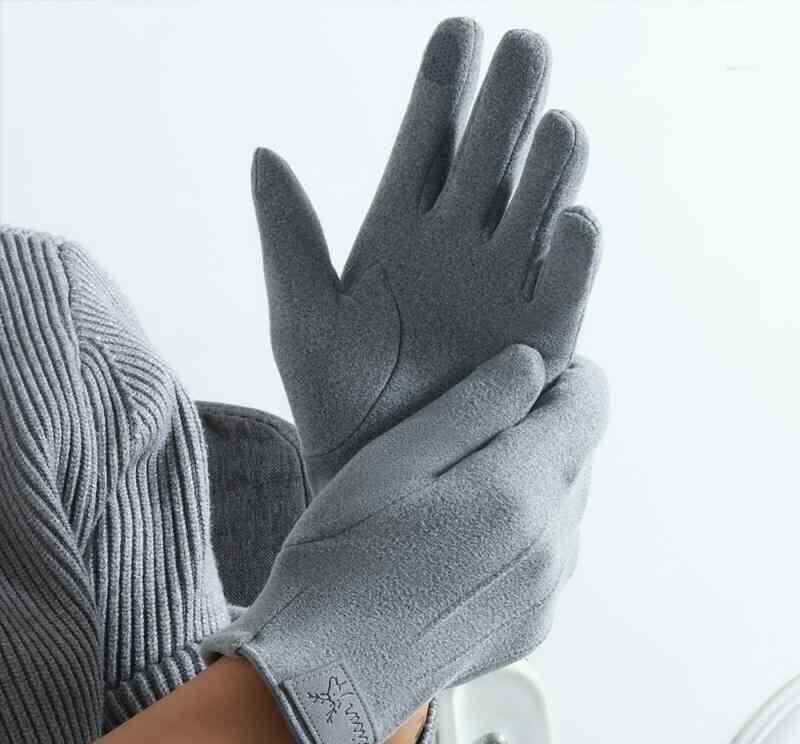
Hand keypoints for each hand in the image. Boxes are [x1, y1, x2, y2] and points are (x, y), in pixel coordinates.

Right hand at [203, 345, 607, 743]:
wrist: (327, 674)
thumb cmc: (342, 556)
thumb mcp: (393, 460)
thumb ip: (473, 406)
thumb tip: (531, 364)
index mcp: (516, 491)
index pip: (588, 407)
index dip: (566, 374)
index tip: (524, 369)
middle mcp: (550, 544)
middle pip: (578, 453)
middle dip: (543, 425)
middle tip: (476, 424)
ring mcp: (546, 591)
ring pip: (567, 504)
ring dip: (534, 477)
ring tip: (464, 483)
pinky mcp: (534, 624)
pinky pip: (551, 553)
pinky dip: (526, 528)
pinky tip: (465, 536)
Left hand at [253, 18, 599, 489]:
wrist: (376, 475)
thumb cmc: (334, 401)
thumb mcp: (301, 317)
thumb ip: (288, 237)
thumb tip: (263, 150)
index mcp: (402, 229)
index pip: (430, 140)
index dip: (444, 87)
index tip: (457, 31)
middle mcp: (462, 244)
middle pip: (494, 153)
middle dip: (508, 100)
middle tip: (519, 48)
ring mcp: (506, 283)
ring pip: (540, 201)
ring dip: (550, 160)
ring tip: (549, 120)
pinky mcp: (543, 335)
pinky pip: (566, 281)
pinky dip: (572, 249)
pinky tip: (567, 217)